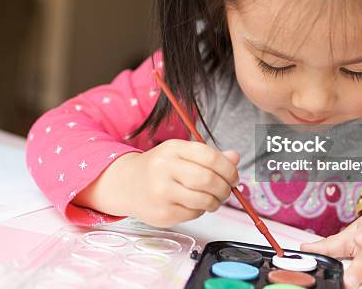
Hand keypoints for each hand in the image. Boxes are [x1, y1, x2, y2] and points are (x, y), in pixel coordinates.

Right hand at [77, 139, 239, 227]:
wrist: (126, 184)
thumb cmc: (159, 167)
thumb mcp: (181, 154)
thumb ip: (209, 156)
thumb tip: (235, 158)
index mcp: (173, 149)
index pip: (210, 156)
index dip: (228, 168)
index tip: (234, 176)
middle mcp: (165, 169)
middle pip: (208, 180)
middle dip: (225, 188)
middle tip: (227, 190)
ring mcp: (162, 193)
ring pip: (204, 200)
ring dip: (216, 202)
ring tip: (213, 199)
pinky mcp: (163, 214)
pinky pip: (194, 214)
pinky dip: (201, 210)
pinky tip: (194, 204)